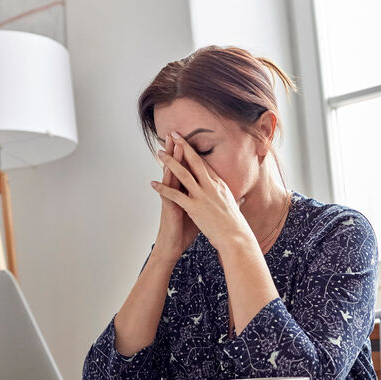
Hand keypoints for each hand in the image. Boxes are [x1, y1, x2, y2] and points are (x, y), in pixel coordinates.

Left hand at [151, 132, 253, 254]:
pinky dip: (163, 188)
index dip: (195, 152)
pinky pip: (175, 195)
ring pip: (183, 174)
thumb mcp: (234, 207)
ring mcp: (203, 196)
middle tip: (173, 134)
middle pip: (195, 161)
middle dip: (183, 146)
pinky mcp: (195, 207)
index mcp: (220, 185)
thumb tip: (238, 197)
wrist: (236, 238)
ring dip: (170, 162)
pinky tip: (153, 183)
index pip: (205, 164)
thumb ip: (231, 200)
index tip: (187, 142)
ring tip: (160, 153)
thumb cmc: (235, 226)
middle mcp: (212, 186)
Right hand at [151, 134, 198, 261]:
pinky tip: (165, 172)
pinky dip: (165, 183)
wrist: (172, 246)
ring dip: (171, 160)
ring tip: (170, 145)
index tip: (191, 141)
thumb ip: (203, 201)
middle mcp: (177, 192)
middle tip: (176, 134)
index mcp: (187, 192)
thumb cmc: (184, 230)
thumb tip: (216, 196)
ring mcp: (171, 199)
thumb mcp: (197, 212)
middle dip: (178, 150)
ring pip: (171, 176)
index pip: (188, 169)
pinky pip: (166, 192)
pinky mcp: (168, 207)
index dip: (189, 155)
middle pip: (178, 167)